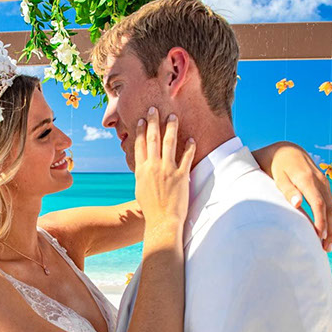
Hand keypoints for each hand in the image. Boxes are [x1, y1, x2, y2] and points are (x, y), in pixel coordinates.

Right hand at [134, 108, 195, 230]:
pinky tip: (192, 139)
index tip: (141, 120)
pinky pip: (186, 157)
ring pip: (169, 143)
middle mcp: (153, 167)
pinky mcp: (181, 176)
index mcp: (141, 170)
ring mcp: (167, 171)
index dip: (140, 131)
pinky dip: (190, 147)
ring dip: (171, 128)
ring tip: (173, 117)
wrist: (162, 221)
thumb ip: (143, 175)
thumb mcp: (141, 190)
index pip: (139, 146)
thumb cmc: (151, 209)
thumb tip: (143, 167)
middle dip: (153, 122)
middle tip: (154, 109)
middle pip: (152, 139)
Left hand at [253, 142, 331, 251]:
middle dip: (330, 229)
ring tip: (327, 244)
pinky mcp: (323, 184)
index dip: (321, 222)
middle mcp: (320, 180)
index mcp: (308, 179)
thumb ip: (287, 190)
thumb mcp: (277, 176)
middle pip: (330, 208)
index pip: (319, 204)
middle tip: (325, 248)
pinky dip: (330, 217)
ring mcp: (324, 182)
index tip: (318, 237)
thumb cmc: (276, 165)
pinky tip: (327, 230)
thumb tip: (297, 203)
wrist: (284, 150)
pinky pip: (330, 202)